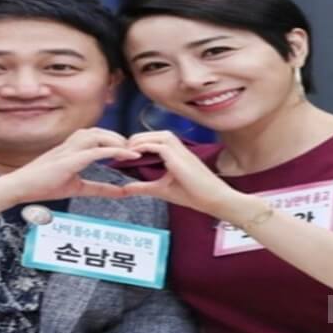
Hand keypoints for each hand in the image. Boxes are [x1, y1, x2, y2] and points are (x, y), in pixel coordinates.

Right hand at [0, 128, 140, 203]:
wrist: (19, 188)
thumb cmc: (43, 186)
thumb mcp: (77, 187)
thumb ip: (99, 188)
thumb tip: (121, 192)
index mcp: (72, 148)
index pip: (97, 137)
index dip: (115, 140)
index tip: (131, 150)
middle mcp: (71, 145)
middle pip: (100, 131)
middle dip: (119, 138)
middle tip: (134, 150)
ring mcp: (68, 151)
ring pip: (97, 136)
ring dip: (116, 141)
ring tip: (131, 151)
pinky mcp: (67, 160)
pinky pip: (93, 151)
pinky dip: (111, 151)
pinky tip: (124, 155)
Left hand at [123, 131, 239, 218]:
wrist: (213, 199)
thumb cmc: (193, 194)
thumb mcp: (161, 190)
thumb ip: (143, 187)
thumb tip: (124, 189)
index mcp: (175, 151)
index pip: (152, 139)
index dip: (137, 144)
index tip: (122, 154)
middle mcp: (177, 146)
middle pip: (151, 134)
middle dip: (133, 140)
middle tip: (119, 152)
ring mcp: (178, 149)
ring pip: (154, 136)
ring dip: (137, 142)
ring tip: (124, 152)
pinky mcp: (178, 156)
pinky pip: (157, 145)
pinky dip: (143, 148)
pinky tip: (133, 156)